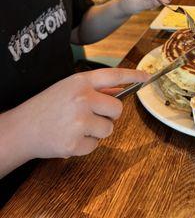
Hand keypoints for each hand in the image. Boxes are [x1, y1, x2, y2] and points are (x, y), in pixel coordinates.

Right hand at [11, 68, 149, 159]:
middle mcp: (82, 99)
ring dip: (98, 131)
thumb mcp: (69, 89)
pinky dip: (86, 144)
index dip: (132, 75)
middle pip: (117, 109)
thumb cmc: (47, 106)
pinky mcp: (75, 143)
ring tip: (77, 127)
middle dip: (111, 114)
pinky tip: (70, 137)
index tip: (146, 77)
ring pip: (109, 129)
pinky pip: (95, 145)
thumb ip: (95, 89)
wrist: (22, 128)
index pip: (113, 75)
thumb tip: (120, 92)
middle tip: (93, 115)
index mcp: (80, 82)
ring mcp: (79, 122)